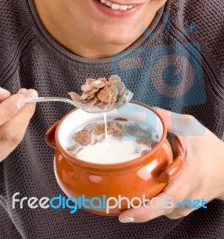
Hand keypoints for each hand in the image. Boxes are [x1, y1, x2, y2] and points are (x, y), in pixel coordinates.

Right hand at [0, 74, 36, 169]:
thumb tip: (3, 95)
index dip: (8, 110)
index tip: (22, 96)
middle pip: (1, 135)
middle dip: (22, 113)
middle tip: (29, 95)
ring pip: (8, 142)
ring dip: (22, 120)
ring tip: (22, 102)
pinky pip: (9, 147)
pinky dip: (18, 130)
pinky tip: (15, 117)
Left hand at [119, 108, 223, 222]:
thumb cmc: (212, 150)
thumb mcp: (192, 129)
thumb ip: (168, 120)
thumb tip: (145, 111)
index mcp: (189, 178)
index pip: (166, 201)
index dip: (145, 211)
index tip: (126, 215)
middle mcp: (186, 197)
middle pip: (156, 210)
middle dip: (134, 209)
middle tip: (115, 202)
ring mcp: (185, 206)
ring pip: (158, 209)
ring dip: (142, 202)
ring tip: (126, 194)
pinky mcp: (182, 208)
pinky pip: (162, 208)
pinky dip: (151, 200)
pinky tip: (144, 188)